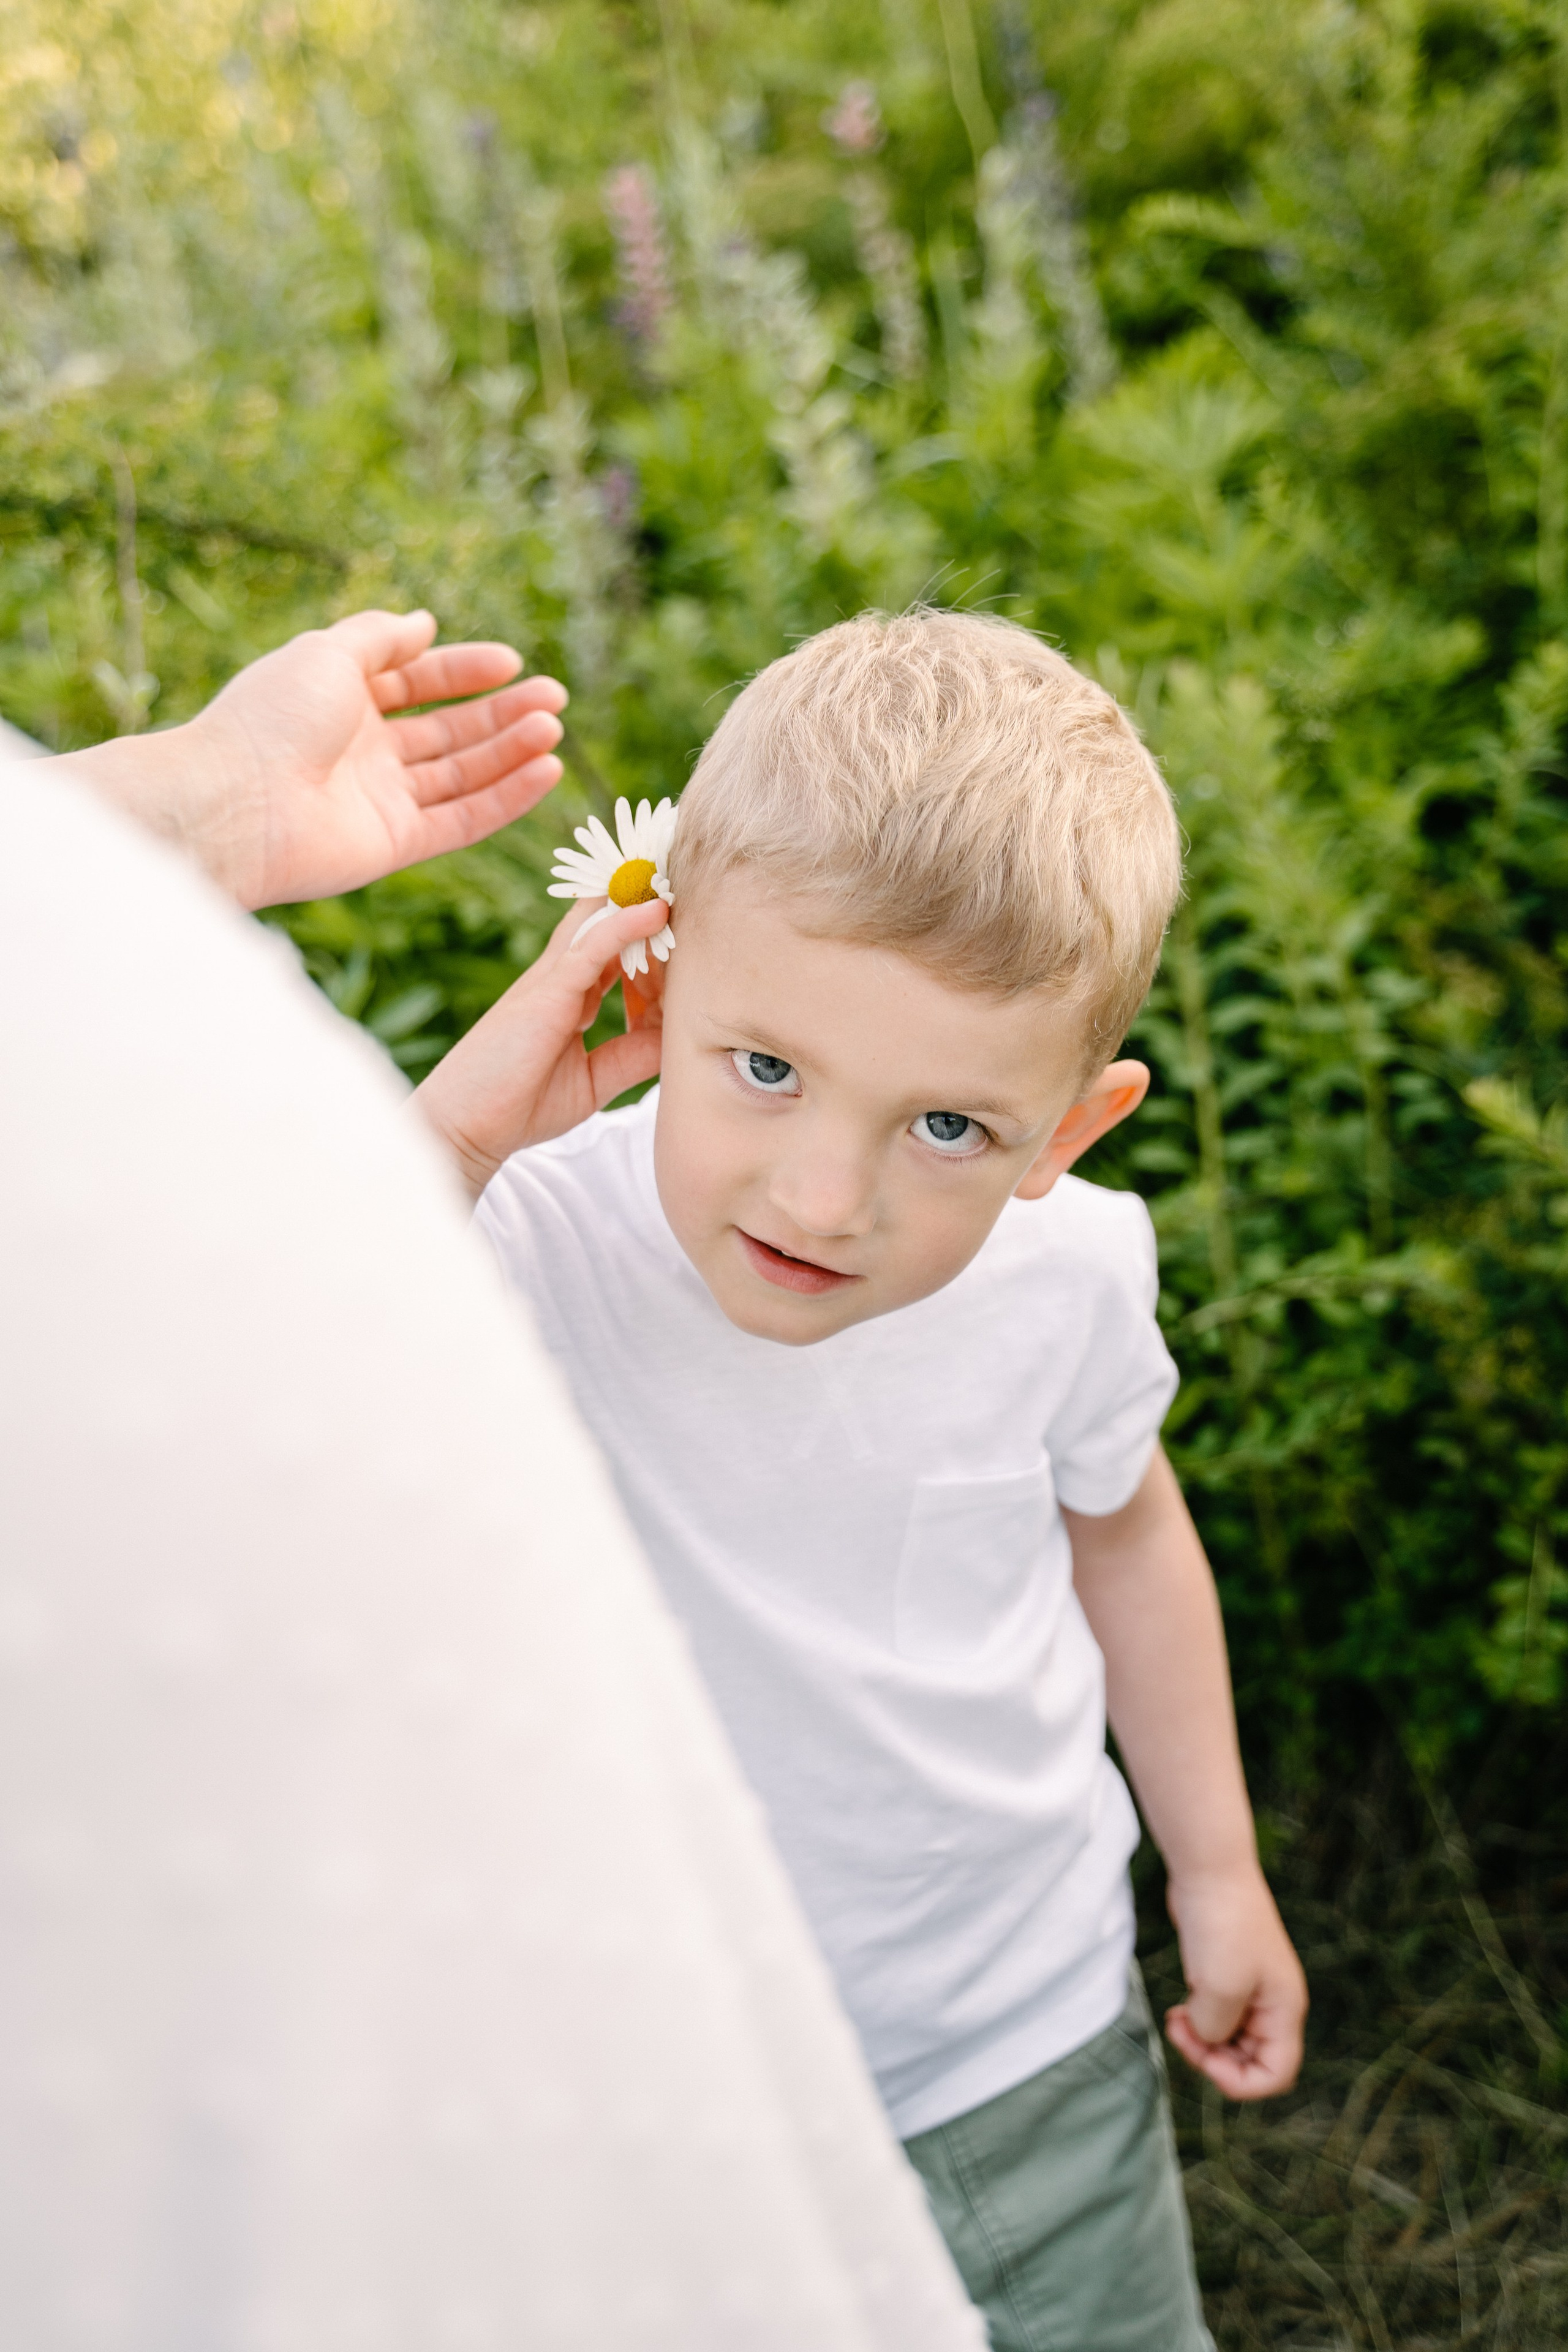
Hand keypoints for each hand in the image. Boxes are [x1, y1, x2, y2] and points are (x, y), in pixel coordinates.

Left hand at [54, 609, 567, 908]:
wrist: (235, 804)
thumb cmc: (271, 720)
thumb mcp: (327, 654)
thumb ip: (380, 638)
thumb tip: (424, 623)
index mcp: (342, 700)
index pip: (418, 682)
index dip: (464, 670)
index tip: (511, 663)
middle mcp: (364, 750)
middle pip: (448, 730)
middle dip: (502, 713)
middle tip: (554, 699)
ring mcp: (382, 799)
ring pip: (462, 774)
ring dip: (510, 752)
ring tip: (553, 730)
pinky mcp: (396, 843)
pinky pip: (463, 819)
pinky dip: (505, 798)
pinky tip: (545, 772)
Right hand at [413, 897, 669, 1197]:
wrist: (466, 1129)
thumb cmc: (519, 1106)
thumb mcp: (594, 1080)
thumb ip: (632, 1055)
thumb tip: (677, 1037)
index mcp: (569, 996)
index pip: (619, 954)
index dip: (656, 948)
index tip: (692, 944)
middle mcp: (560, 978)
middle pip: (611, 926)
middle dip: (649, 906)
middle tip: (693, 891)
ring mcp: (551, 980)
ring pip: (604, 924)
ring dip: (642, 899)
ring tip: (681, 878)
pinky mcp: (545, 991)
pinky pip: (591, 947)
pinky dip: (624, 925)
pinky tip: (657, 909)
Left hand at [1163, 1864, 1306, 2099]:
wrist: (1209, 1869)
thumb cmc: (1221, 1926)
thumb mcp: (1219, 1990)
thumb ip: (1214, 2031)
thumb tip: (1207, 2037)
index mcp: (1284, 2011)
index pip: (1276, 2074)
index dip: (1239, 2081)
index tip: (1205, 2055)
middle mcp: (1272, 2004)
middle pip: (1250, 2061)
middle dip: (1212, 2058)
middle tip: (1181, 2031)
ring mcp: (1250, 1988)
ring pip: (1230, 2040)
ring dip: (1202, 2040)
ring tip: (1177, 2018)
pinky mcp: (1226, 1974)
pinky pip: (1216, 2016)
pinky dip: (1197, 2020)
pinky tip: (1179, 2008)